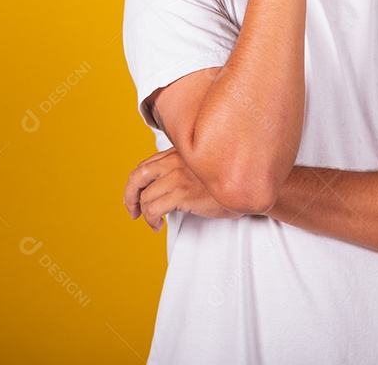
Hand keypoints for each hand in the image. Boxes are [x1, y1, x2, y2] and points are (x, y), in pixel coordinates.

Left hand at [124, 148, 239, 230]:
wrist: (248, 188)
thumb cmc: (229, 180)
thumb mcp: (203, 167)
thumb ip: (184, 167)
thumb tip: (164, 184)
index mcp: (179, 152)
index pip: (146, 165)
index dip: (136, 184)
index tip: (137, 197)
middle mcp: (176, 160)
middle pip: (137, 177)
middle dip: (130, 196)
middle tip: (133, 210)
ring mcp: (178, 176)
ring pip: (145, 197)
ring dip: (145, 214)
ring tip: (154, 222)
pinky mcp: (183, 193)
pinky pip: (153, 209)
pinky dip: (151, 220)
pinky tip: (158, 225)